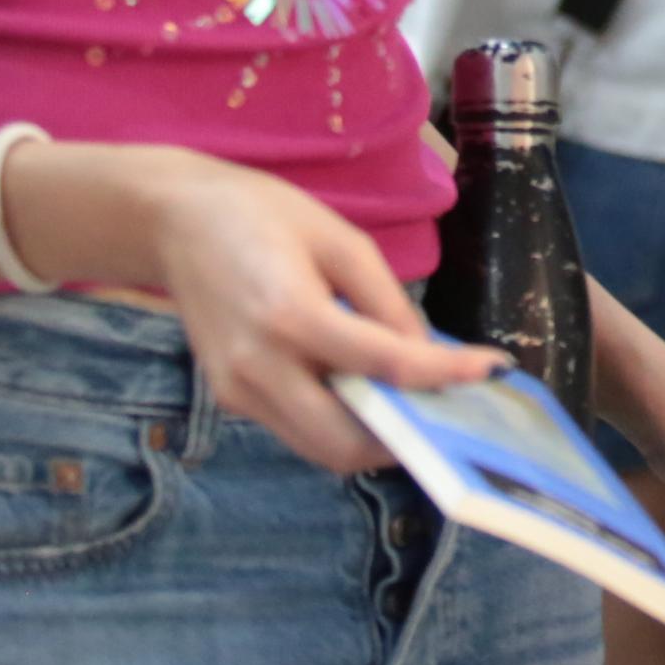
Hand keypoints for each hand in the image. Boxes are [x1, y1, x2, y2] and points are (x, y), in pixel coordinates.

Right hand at [74, 146, 506, 472]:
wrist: (172, 221)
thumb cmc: (262, 215)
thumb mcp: (341, 240)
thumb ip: (388, 302)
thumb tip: (428, 353)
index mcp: (290, 315)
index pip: (384, 367)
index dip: (445, 375)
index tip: (492, 370)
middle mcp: (259, 367)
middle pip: (346, 442)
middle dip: (406, 437)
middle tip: (450, 409)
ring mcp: (237, 390)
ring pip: (320, 449)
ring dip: (374, 438)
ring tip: (416, 405)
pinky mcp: (229, 396)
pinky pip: (297, 427)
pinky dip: (339, 422)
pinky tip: (366, 390)